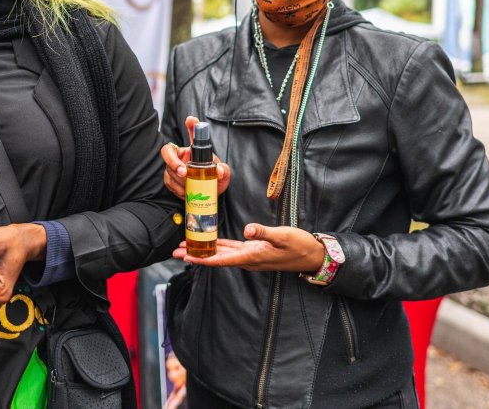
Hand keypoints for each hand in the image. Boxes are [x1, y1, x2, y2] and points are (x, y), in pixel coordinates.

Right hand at [161, 115, 230, 198]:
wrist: (207, 196)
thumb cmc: (214, 181)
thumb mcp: (223, 176)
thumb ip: (223, 171)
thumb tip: (218, 170)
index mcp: (195, 151)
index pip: (192, 135)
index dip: (191, 126)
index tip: (191, 120)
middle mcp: (182, 155)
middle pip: (168, 151)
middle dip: (172, 161)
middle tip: (183, 172)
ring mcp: (174, 166)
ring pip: (168, 169)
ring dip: (179, 180)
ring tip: (190, 186)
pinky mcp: (169, 178)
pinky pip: (168, 181)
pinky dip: (177, 188)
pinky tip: (185, 192)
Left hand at [172, 223, 324, 272]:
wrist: (312, 256)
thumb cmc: (299, 246)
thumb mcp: (283, 236)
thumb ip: (264, 233)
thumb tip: (247, 229)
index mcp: (251, 256)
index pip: (221, 259)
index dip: (202, 259)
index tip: (185, 257)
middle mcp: (248, 259)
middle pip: (216, 258)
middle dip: (196, 256)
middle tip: (175, 252)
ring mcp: (251, 256)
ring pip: (222, 254)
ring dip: (204, 252)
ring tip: (187, 248)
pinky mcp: (255, 251)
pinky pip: (231, 250)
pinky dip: (218, 247)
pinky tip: (210, 243)